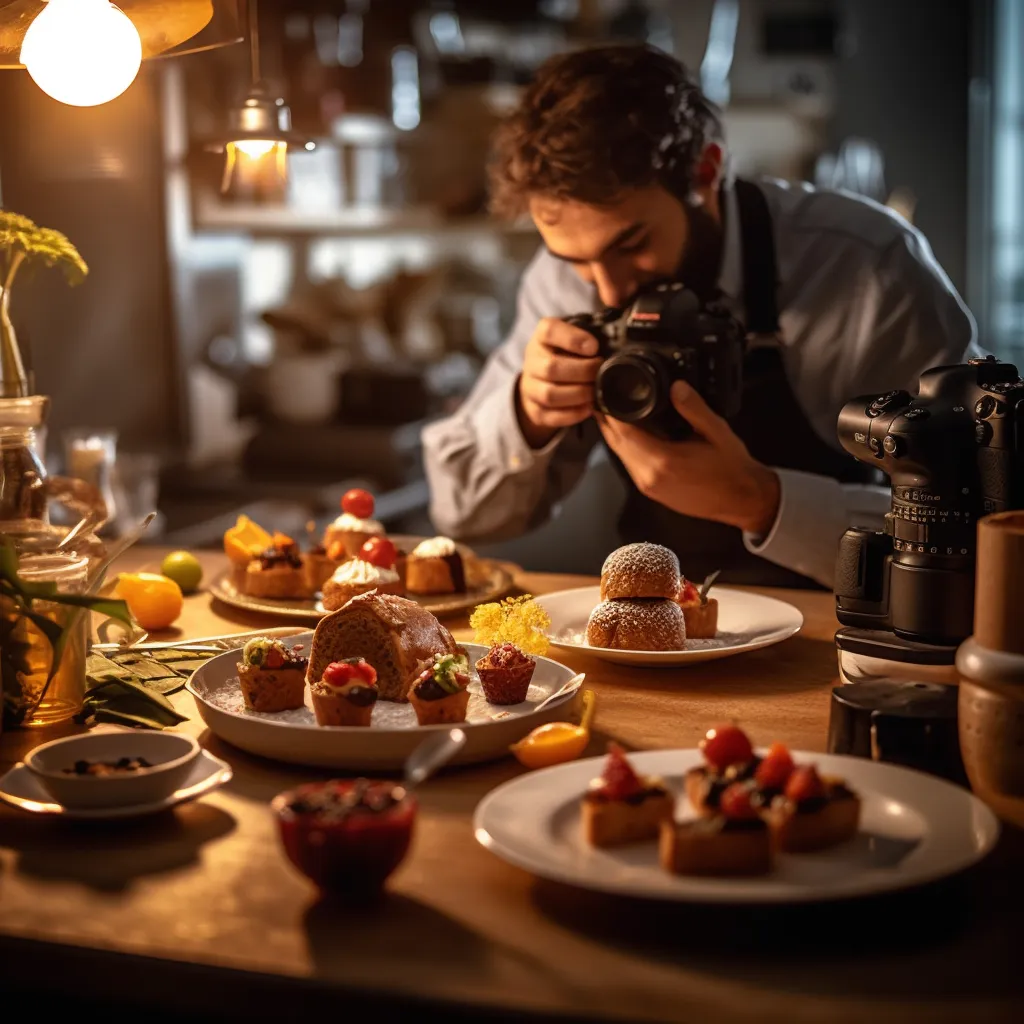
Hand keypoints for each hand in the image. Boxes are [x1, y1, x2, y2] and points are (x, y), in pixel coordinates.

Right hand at [516, 318, 601, 447]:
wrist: (542, 380)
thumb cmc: (565, 354)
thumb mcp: (575, 337)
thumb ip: (592, 331)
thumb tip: (615, 325)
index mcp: (542, 337)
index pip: (549, 331)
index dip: (572, 339)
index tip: (594, 347)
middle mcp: (532, 360)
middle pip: (551, 367)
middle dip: (583, 372)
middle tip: (600, 371)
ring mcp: (530, 386)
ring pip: (550, 394)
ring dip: (578, 394)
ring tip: (595, 391)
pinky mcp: (534, 409)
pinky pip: (551, 415)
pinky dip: (573, 414)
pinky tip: (588, 408)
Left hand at [598, 381, 780, 536]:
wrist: (741, 500)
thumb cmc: (731, 468)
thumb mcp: (716, 431)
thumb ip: (693, 407)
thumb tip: (676, 386)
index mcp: (663, 461)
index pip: (623, 432)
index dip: (610, 411)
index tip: (606, 393)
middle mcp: (650, 477)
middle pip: (615, 444)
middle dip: (607, 421)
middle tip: (604, 397)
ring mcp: (648, 487)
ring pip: (620, 455)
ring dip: (615, 434)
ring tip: (615, 411)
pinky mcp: (651, 492)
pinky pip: (630, 465)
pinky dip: (626, 448)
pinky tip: (632, 434)